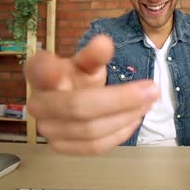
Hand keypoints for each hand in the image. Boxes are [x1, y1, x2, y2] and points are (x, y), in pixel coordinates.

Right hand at [24, 35, 159, 153]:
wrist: (68, 98)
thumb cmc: (76, 78)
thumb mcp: (87, 63)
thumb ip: (94, 55)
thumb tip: (104, 42)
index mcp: (39, 73)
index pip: (39, 70)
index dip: (48, 69)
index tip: (62, 63)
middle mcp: (37, 103)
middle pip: (80, 106)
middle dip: (121, 99)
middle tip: (152, 90)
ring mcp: (47, 128)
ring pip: (90, 130)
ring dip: (125, 116)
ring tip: (148, 103)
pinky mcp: (61, 147)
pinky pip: (93, 146)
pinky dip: (118, 134)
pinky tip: (134, 120)